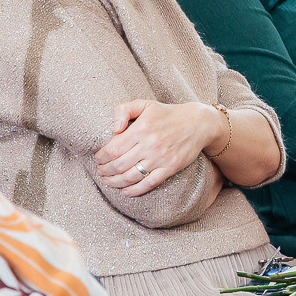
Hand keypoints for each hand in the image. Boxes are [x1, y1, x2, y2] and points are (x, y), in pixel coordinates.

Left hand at [94, 100, 223, 196]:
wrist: (198, 123)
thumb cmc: (167, 114)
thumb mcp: (145, 104)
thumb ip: (124, 110)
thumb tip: (113, 129)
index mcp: (141, 128)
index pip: (113, 149)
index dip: (101, 157)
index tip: (97, 159)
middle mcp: (150, 145)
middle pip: (119, 165)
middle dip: (105, 171)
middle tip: (100, 171)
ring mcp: (161, 158)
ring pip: (131, 176)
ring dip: (115, 182)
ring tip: (108, 181)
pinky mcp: (170, 168)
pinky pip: (149, 183)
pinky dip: (134, 190)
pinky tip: (125, 191)